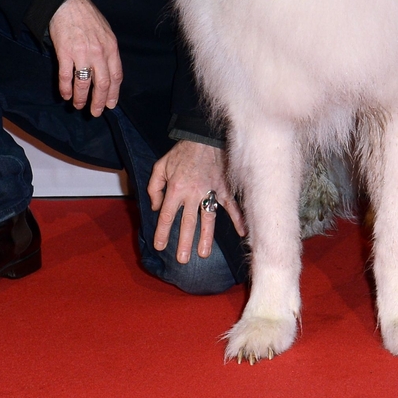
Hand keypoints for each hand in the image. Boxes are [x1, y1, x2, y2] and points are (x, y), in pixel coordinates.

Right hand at [48, 0, 122, 116]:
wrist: (68, 3)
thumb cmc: (87, 16)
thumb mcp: (106, 32)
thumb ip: (108, 50)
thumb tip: (108, 70)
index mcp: (111, 47)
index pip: (116, 76)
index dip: (113, 93)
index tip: (110, 105)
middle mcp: (99, 52)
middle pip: (102, 83)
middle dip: (99, 101)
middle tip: (95, 112)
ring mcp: (82, 53)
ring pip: (84, 83)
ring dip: (81, 98)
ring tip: (79, 106)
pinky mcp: (65, 52)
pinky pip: (67, 76)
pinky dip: (66, 88)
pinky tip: (65, 95)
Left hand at [148, 140, 244, 262]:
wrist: (204, 137)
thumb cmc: (182, 152)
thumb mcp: (161, 166)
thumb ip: (154, 187)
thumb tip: (156, 207)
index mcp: (176, 188)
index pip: (168, 216)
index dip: (163, 232)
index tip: (161, 246)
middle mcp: (193, 193)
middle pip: (188, 223)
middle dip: (184, 242)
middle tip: (183, 259)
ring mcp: (210, 191)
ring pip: (208, 219)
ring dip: (206, 237)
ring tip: (203, 254)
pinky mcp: (223, 188)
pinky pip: (231, 206)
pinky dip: (238, 218)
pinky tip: (242, 232)